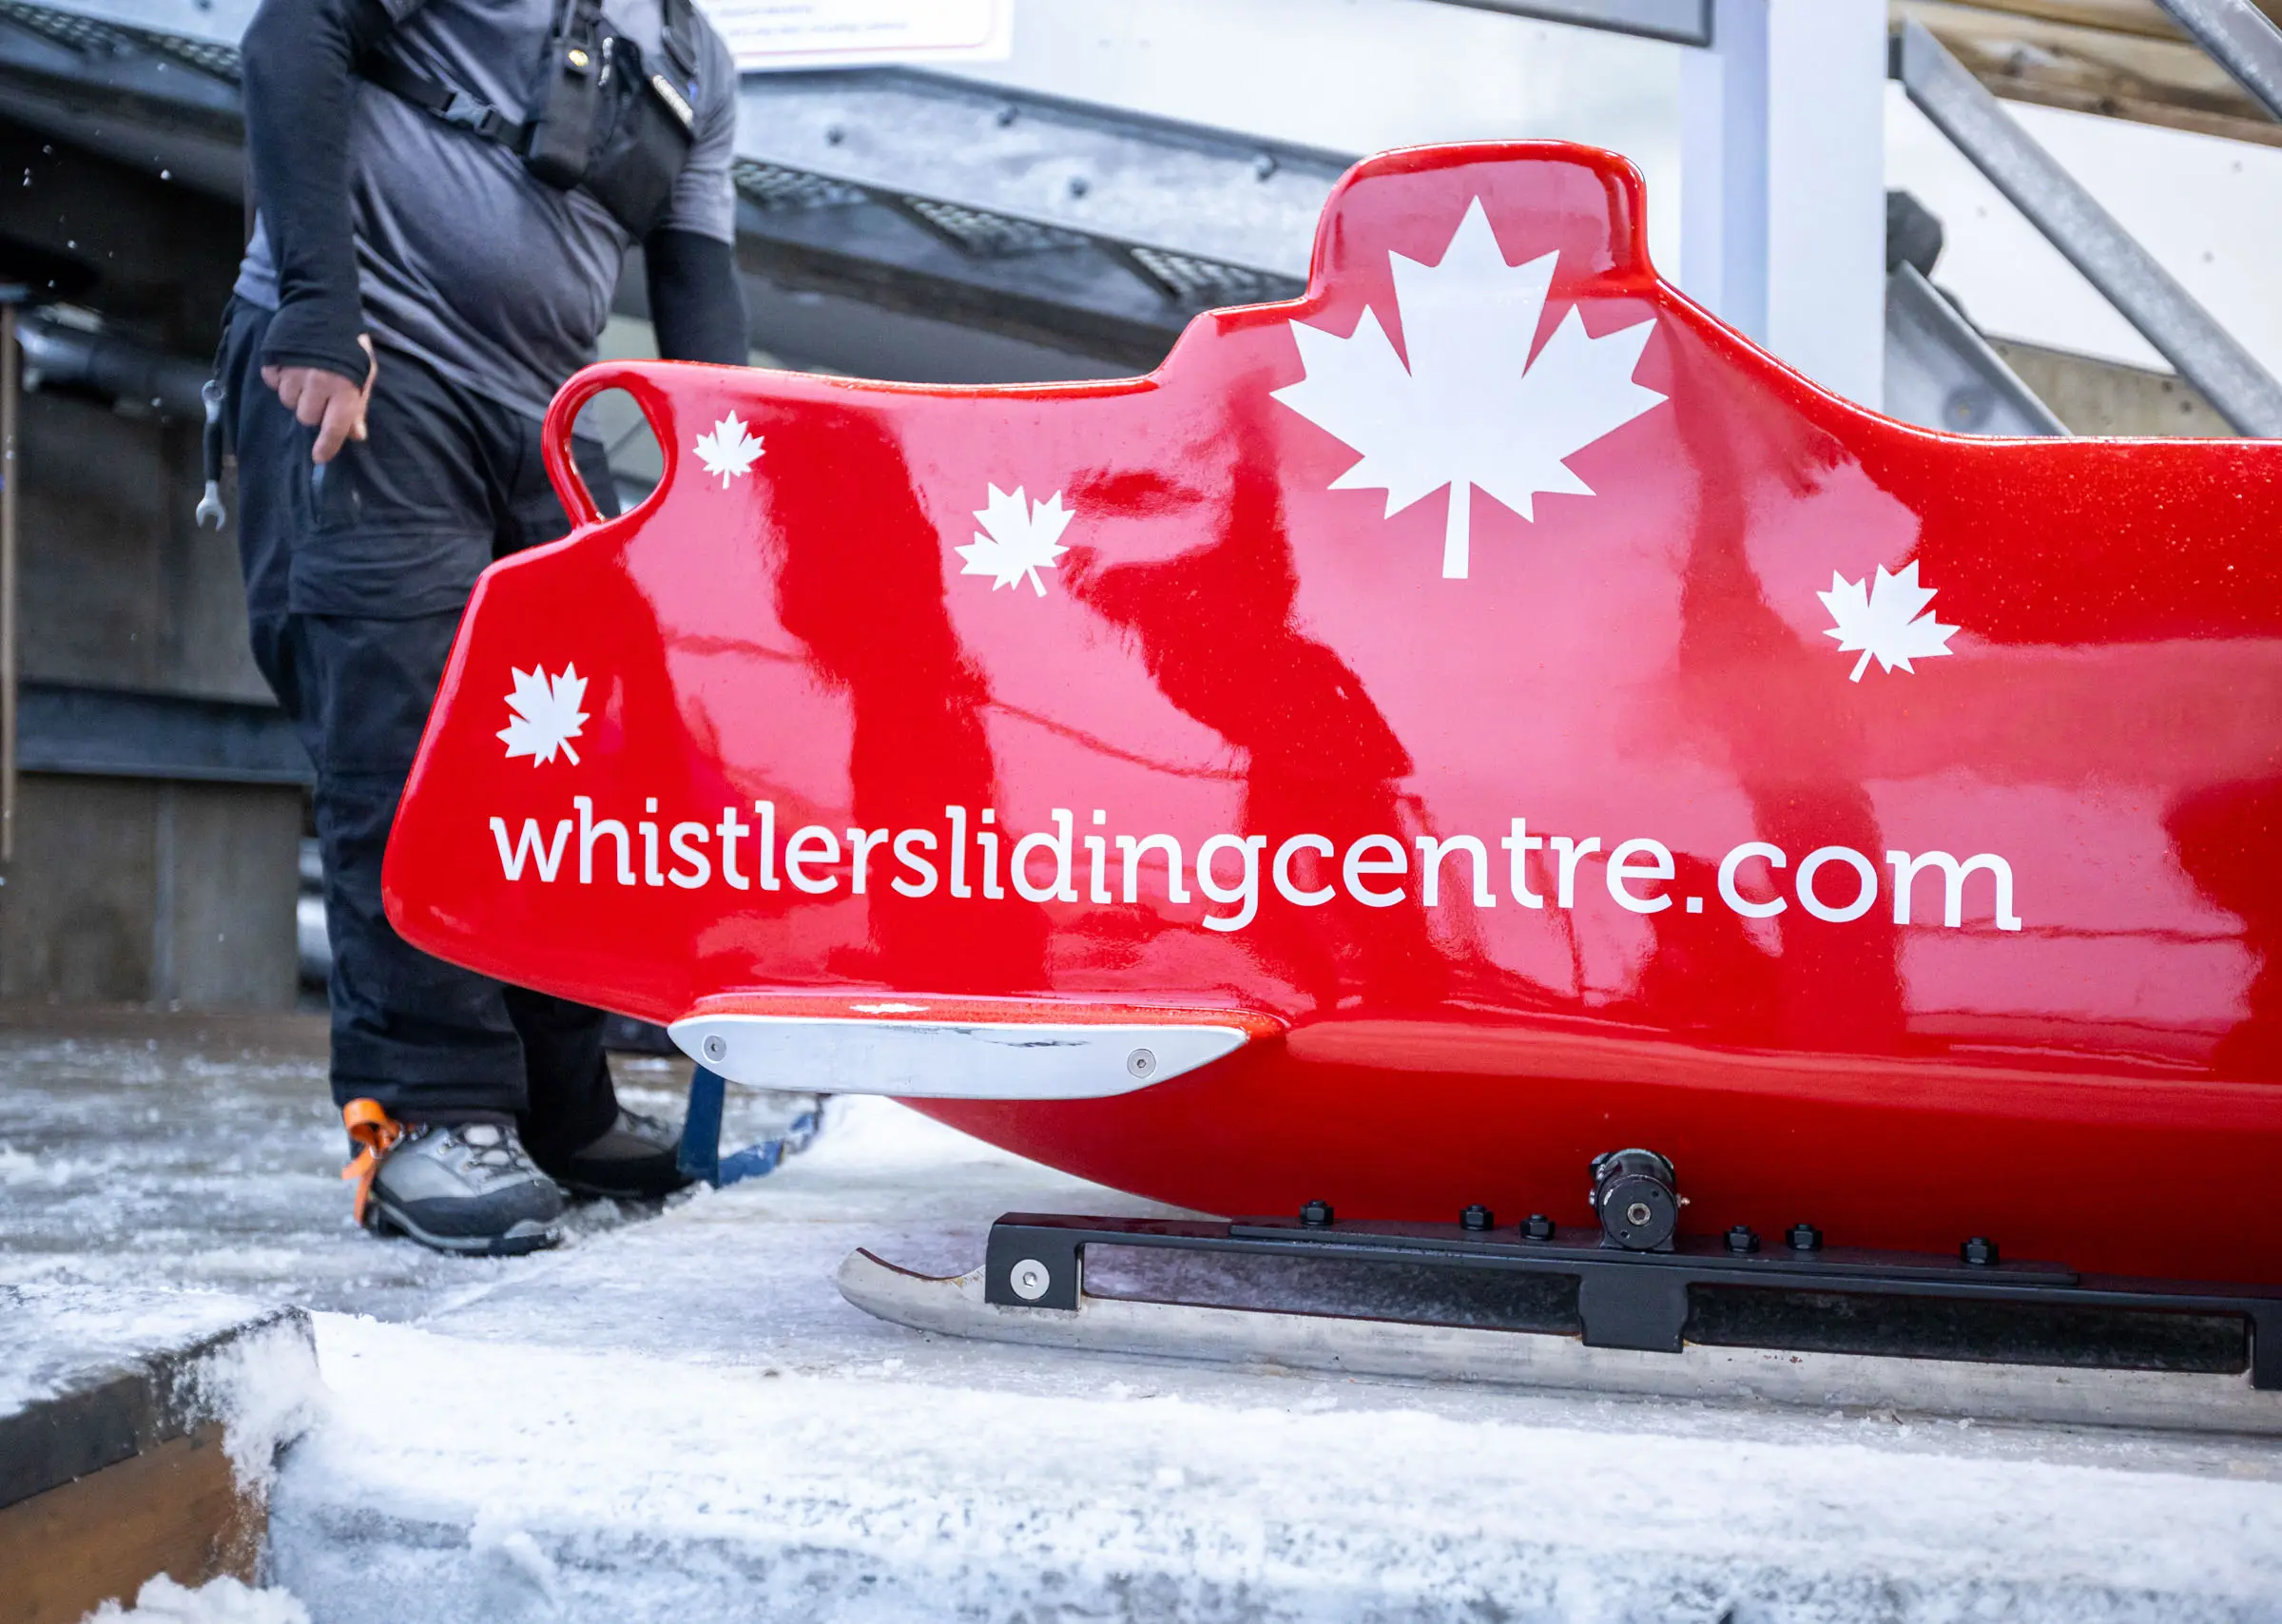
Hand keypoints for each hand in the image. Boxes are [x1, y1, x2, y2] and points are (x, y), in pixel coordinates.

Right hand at [262, 334, 377, 464]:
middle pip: (306, 417)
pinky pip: (272, 383)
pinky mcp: (272, 361)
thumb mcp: (364, 373)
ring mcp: (292, 372)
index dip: (327, 446)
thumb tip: (356, 436)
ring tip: (306, 374)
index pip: (334, 428)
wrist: (322, 305)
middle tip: (320, 392)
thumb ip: (359, 405)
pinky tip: (290, 365)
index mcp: (343, 388)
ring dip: (296, 394)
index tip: (320, 458)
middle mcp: (317, 384)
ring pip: (288, 402)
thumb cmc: (348, 344)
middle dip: (313, 410)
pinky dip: (279, 379)